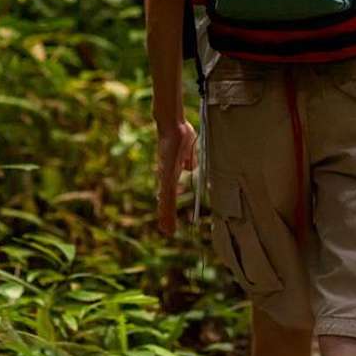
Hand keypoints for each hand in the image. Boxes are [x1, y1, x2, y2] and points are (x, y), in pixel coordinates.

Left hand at [156, 120, 197, 235]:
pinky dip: (167, 202)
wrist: (172, 123)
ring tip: (166, 228)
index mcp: (170, 173)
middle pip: (166, 200)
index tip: (167, 221)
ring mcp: (166, 174)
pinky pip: (168, 190)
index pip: (169, 194)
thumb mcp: (187, 152)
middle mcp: (166, 176)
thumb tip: (189, 168)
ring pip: (166, 198)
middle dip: (167, 216)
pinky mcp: (167, 171)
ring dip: (166, 214)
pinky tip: (166, 209)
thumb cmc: (180, 134)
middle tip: (167, 231)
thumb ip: (188, 161)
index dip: (168, 208)